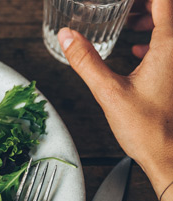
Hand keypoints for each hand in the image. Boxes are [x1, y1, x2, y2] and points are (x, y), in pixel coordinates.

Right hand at [56, 0, 172, 200]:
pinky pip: (169, 45)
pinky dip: (154, 38)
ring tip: (128, 22)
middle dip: (143, 5)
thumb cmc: (147, 128)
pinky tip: (136, 50)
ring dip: (150, 19)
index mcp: (169, 45)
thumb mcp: (109, 91)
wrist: (168, 154)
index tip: (122, 1)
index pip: (161, 1)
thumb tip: (68, 36)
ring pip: (168, 27)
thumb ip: (86, 61)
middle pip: (166, 9)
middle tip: (121, 7)